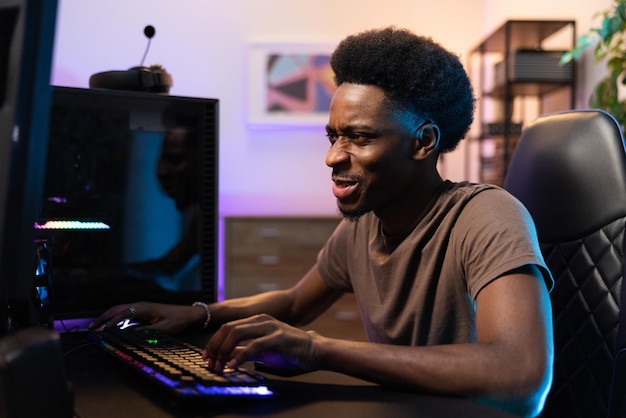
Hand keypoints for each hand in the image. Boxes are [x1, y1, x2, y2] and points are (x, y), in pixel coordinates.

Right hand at [88, 301, 202, 333]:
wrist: (189, 314)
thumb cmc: (178, 319)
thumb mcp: (163, 328)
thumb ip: (147, 332)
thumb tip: (131, 335)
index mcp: (144, 308)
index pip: (122, 314)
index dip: (110, 323)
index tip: (101, 331)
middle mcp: (141, 305)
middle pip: (117, 309)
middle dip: (103, 318)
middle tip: (91, 328)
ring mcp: (142, 307)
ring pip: (120, 310)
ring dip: (107, 317)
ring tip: (97, 326)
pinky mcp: (144, 311)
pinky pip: (125, 313)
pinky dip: (115, 317)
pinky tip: (111, 325)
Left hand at [202, 314, 319, 372]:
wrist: (315, 350)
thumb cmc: (290, 351)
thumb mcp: (262, 351)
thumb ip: (245, 350)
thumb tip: (228, 356)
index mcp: (256, 321)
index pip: (227, 328)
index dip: (214, 343)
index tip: (207, 358)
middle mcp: (260, 320)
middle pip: (228, 328)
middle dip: (215, 347)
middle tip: (211, 364)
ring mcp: (269, 327)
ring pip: (237, 333)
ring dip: (224, 351)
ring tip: (220, 366)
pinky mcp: (278, 338)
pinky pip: (253, 345)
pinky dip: (241, 356)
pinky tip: (234, 366)